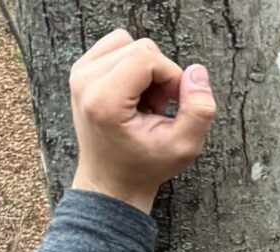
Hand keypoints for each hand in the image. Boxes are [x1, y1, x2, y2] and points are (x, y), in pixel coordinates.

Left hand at [68, 29, 215, 213]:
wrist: (110, 181)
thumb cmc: (145, 166)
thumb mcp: (184, 147)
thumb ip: (200, 110)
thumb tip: (197, 72)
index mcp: (104, 99)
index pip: (147, 56)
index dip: (172, 75)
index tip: (174, 104)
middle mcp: (85, 80)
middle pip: (139, 47)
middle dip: (160, 73)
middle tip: (159, 108)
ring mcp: (79, 72)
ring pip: (128, 42)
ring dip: (146, 68)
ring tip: (145, 101)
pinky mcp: (81, 70)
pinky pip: (115, 46)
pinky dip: (132, 65)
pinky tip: (133, 93)